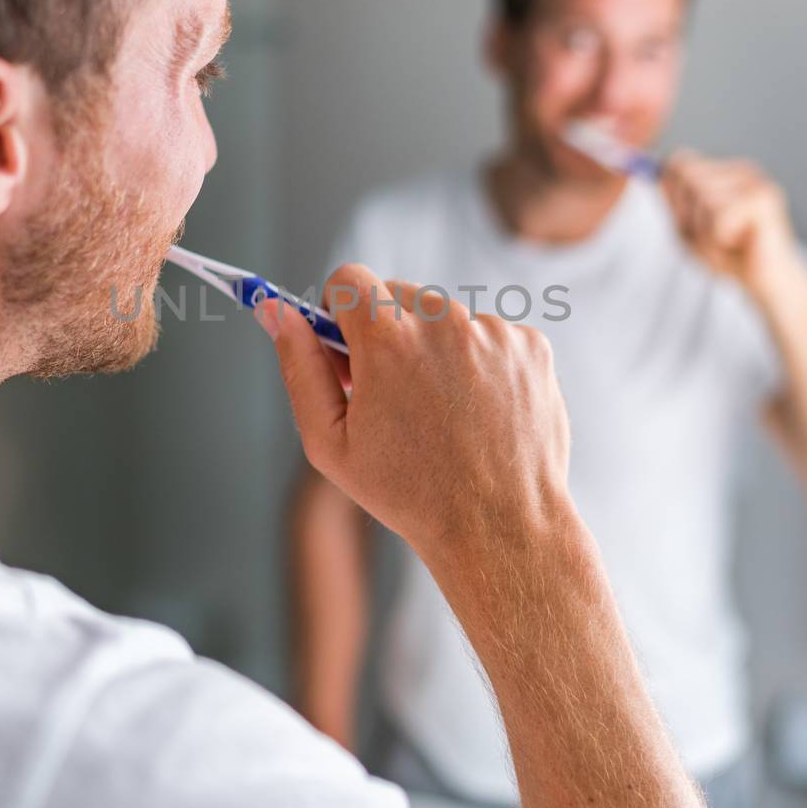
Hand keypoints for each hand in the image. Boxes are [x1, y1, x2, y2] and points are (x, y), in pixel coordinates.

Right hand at [256, 264, 578, 620]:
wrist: (500, 528)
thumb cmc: (410, 494)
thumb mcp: (330, 442)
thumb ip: (299, 366)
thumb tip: (275, 312)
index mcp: (389, 341)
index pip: (348, 279)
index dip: (338, 311)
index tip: (346, 346)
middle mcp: (445, 323)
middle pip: (397, 295)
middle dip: (386, 332)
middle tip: (390, 391)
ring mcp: (494, 333)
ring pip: (446, 318)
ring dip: (435, 349)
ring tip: (442, 413)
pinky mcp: (531, 346)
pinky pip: (490, 335)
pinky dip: (480, 363)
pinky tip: (479, 413)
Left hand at [661, 149, 797, 300]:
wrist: (765, 283)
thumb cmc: (728, 256)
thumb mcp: (687, 230)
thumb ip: (673, 202)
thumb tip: (658, 174)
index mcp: (723, 172)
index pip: (680, 162)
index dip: (674, 196)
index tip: (686, 221)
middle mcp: (740, 170)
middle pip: (688, 176)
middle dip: (688, 216)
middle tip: (711, 238)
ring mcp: (755, 181)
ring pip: (703, 197)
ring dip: (705, 233)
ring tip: (726, 244)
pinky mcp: (765, 197)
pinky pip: (720, 215)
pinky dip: (719, 239)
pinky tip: (739, 245)